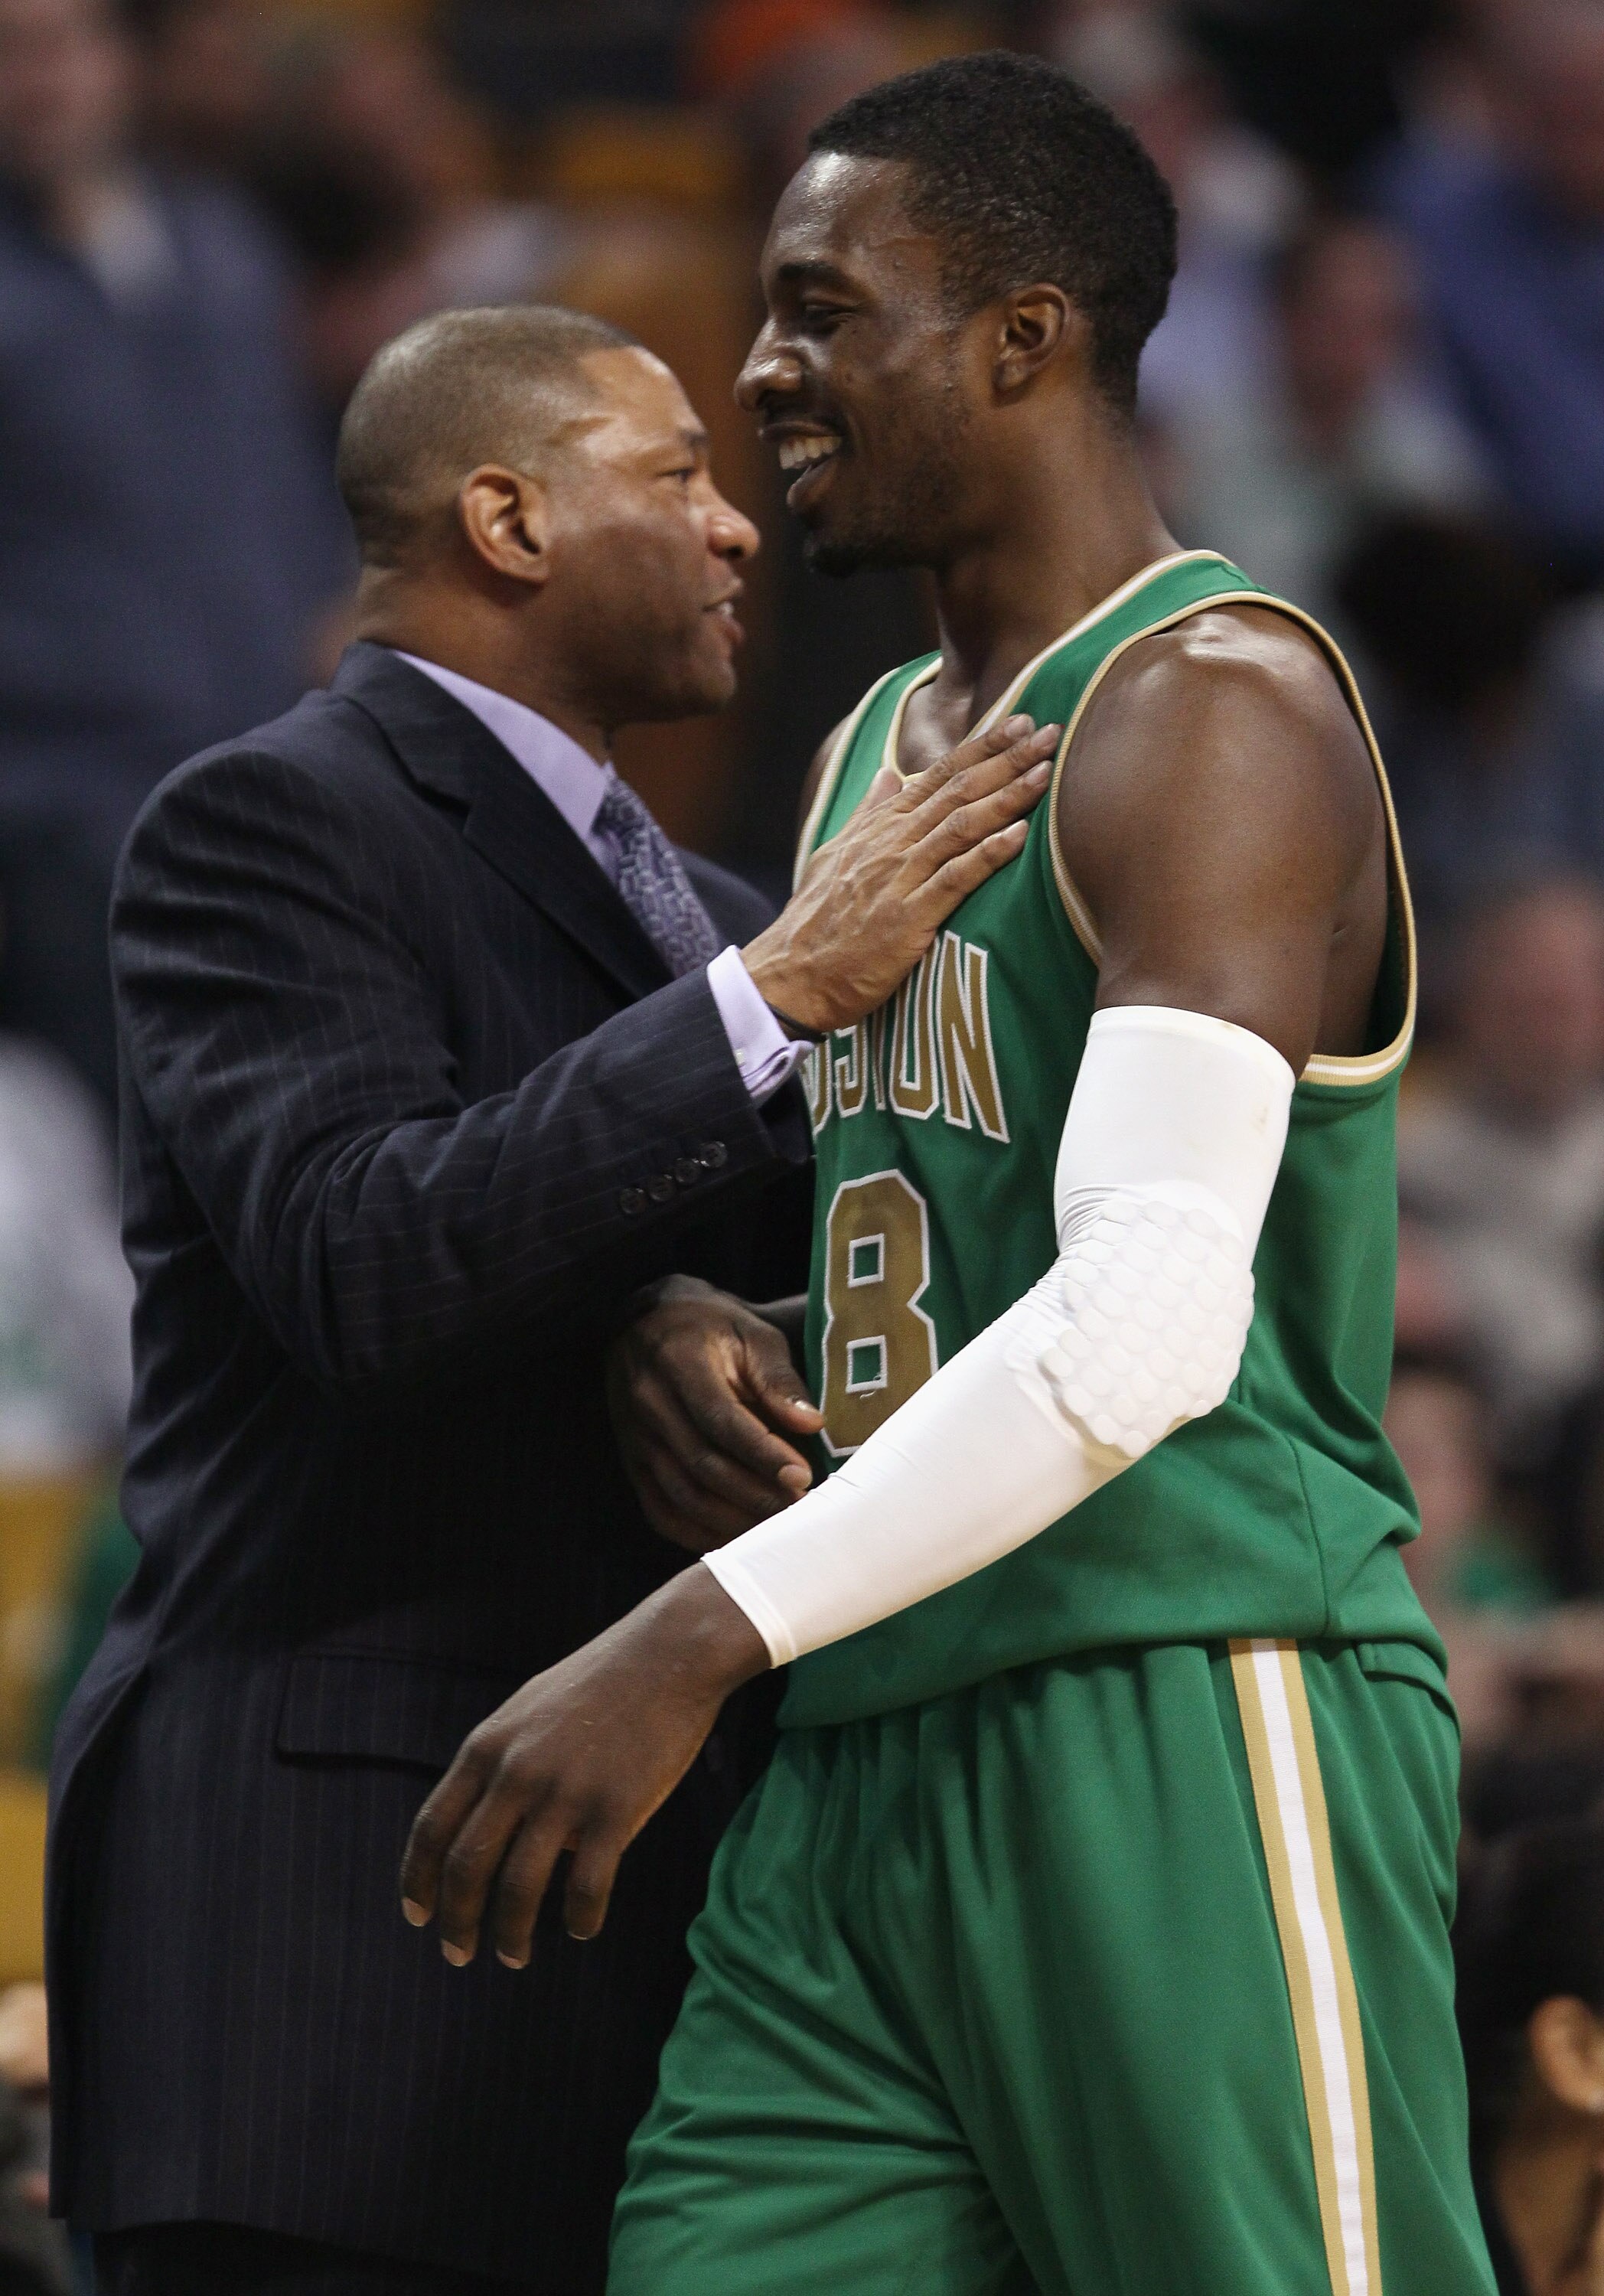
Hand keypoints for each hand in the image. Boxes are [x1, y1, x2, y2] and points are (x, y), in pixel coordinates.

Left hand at [400, 1568, 766, 1965]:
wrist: (669, 1653)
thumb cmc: (600, 1680)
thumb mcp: (528, 1709)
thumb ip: (500, 1762)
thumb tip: (490, 1824)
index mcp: (487, 1747)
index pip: (433, 1828)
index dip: (418, 1881)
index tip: (419, 1916)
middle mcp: (517, 1772)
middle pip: (468, 1867)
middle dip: (457, 1922)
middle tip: (458, 1955)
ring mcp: (565, 1793)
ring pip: (519, 1887)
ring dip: (511, 1934)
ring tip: (513, 1956)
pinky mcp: (616, 1809)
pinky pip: (587, 1886)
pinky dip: (581, 1918)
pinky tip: (582, 1929)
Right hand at [608, 1278, 821, 1552]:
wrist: (647, 1323)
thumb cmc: (713, 1329)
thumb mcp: (752, 1335)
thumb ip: (779, 1379)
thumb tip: (811, 1423)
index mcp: (680, 1362)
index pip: (722, 1420)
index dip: (763, 1454)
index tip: (803, 1476)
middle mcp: (649, 1403)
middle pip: (702, 1464)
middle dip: (755, 1494)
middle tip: (799, 1509)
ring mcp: (635, 1437)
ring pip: (682, 1495)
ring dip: (732, 1520)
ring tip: (776, 1528)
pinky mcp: (632, 1462)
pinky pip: (660, 1510)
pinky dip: (697, 1532)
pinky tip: (735, 1538)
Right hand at [742, 713, 1058, 1034]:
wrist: (791, 974)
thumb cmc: (817, 921)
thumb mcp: (836, 854)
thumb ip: (867, 813)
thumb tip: (888, 775)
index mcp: (880, 826)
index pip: (938, 774)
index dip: (982, 747)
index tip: (1020, 723)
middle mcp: (892, 843)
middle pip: (958, 790)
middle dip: (1007, 760)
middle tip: (1050, 734)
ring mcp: (900, 878)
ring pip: (961, 826)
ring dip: (1007, 797)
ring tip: (1045, 774)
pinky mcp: (907, 918)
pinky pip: (955, 878)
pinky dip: (988, 854)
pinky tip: (1020, 836)